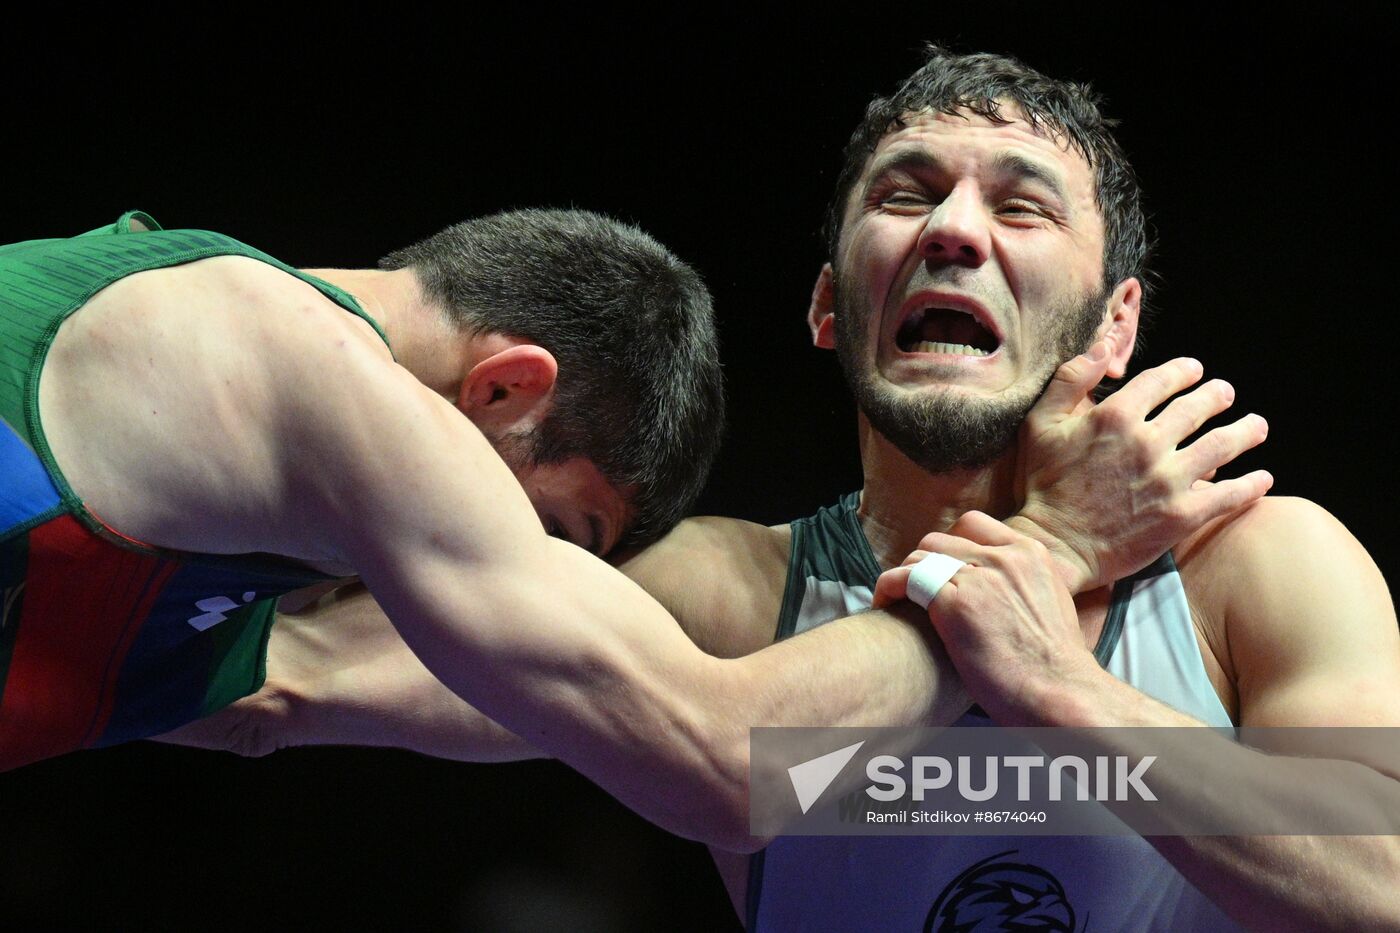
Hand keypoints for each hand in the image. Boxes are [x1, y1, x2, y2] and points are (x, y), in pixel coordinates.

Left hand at [873, 512, 1100, 725]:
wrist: (1061, 692)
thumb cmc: (1057, 665)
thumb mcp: (1052, 603)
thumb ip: (1025, 584)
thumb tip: (1005, 591)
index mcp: (1030, 553)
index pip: (974, 525)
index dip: (952, 545)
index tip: (944, 568)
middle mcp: (1003, 557)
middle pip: (941, 539)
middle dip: (925, 561)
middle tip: (918, 589)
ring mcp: (977, 577)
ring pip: (920, 555)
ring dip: (906, 575)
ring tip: (898, 598)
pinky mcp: (953, 604)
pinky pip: (905, 578)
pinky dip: (888, 586)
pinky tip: (884, 602)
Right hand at [1010, 342, 1271, 591]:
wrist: (1055, 546)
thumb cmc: (1044, 484)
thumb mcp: (1040, 424)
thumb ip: (1071, 379)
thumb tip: (1104, 345)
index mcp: (1115, 416)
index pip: (1162, 380)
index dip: (1182, 371)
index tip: (1194, 370)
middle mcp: (1147, 443)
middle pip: (1198, 407)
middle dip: (1217, 395)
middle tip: (1226, 393)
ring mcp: (1169, 480)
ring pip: (1223, 444)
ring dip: (1246, 431)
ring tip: (1256, 426)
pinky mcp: (1182, 515)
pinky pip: (1229, 494)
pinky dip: (1251, 484)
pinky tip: (1262, 478)